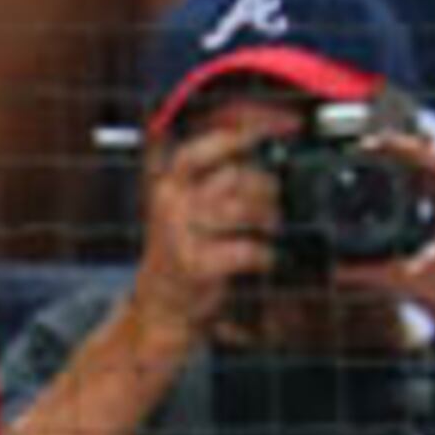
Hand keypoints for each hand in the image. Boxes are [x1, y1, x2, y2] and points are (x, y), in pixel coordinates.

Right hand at [135, 116, 283, 342]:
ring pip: (242, 209)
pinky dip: (264, 254)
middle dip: (265, 186)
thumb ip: (220, 178)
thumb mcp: (191, 207)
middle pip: (233, 177)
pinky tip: (264, 259)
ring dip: (267, 217)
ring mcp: (180, 235)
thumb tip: (264, 145)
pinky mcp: (194, 265)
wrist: (161, 306)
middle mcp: (170, 205)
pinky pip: (245, 249)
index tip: (274, 127)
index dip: (234, 136)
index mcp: (169, 185)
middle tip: (274, 200)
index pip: (198, 151)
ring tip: (270, 228)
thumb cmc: (187, 248)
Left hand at [357, 132, 434, 360]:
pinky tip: (433, 155)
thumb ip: (375, 275)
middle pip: (433, 168)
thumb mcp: (409, 284)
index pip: (423, 180)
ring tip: (390, 142)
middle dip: (403, 151)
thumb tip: (335, 271)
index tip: (367, 152)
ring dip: (419, 153)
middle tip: (369, 142)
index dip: (399, 162)